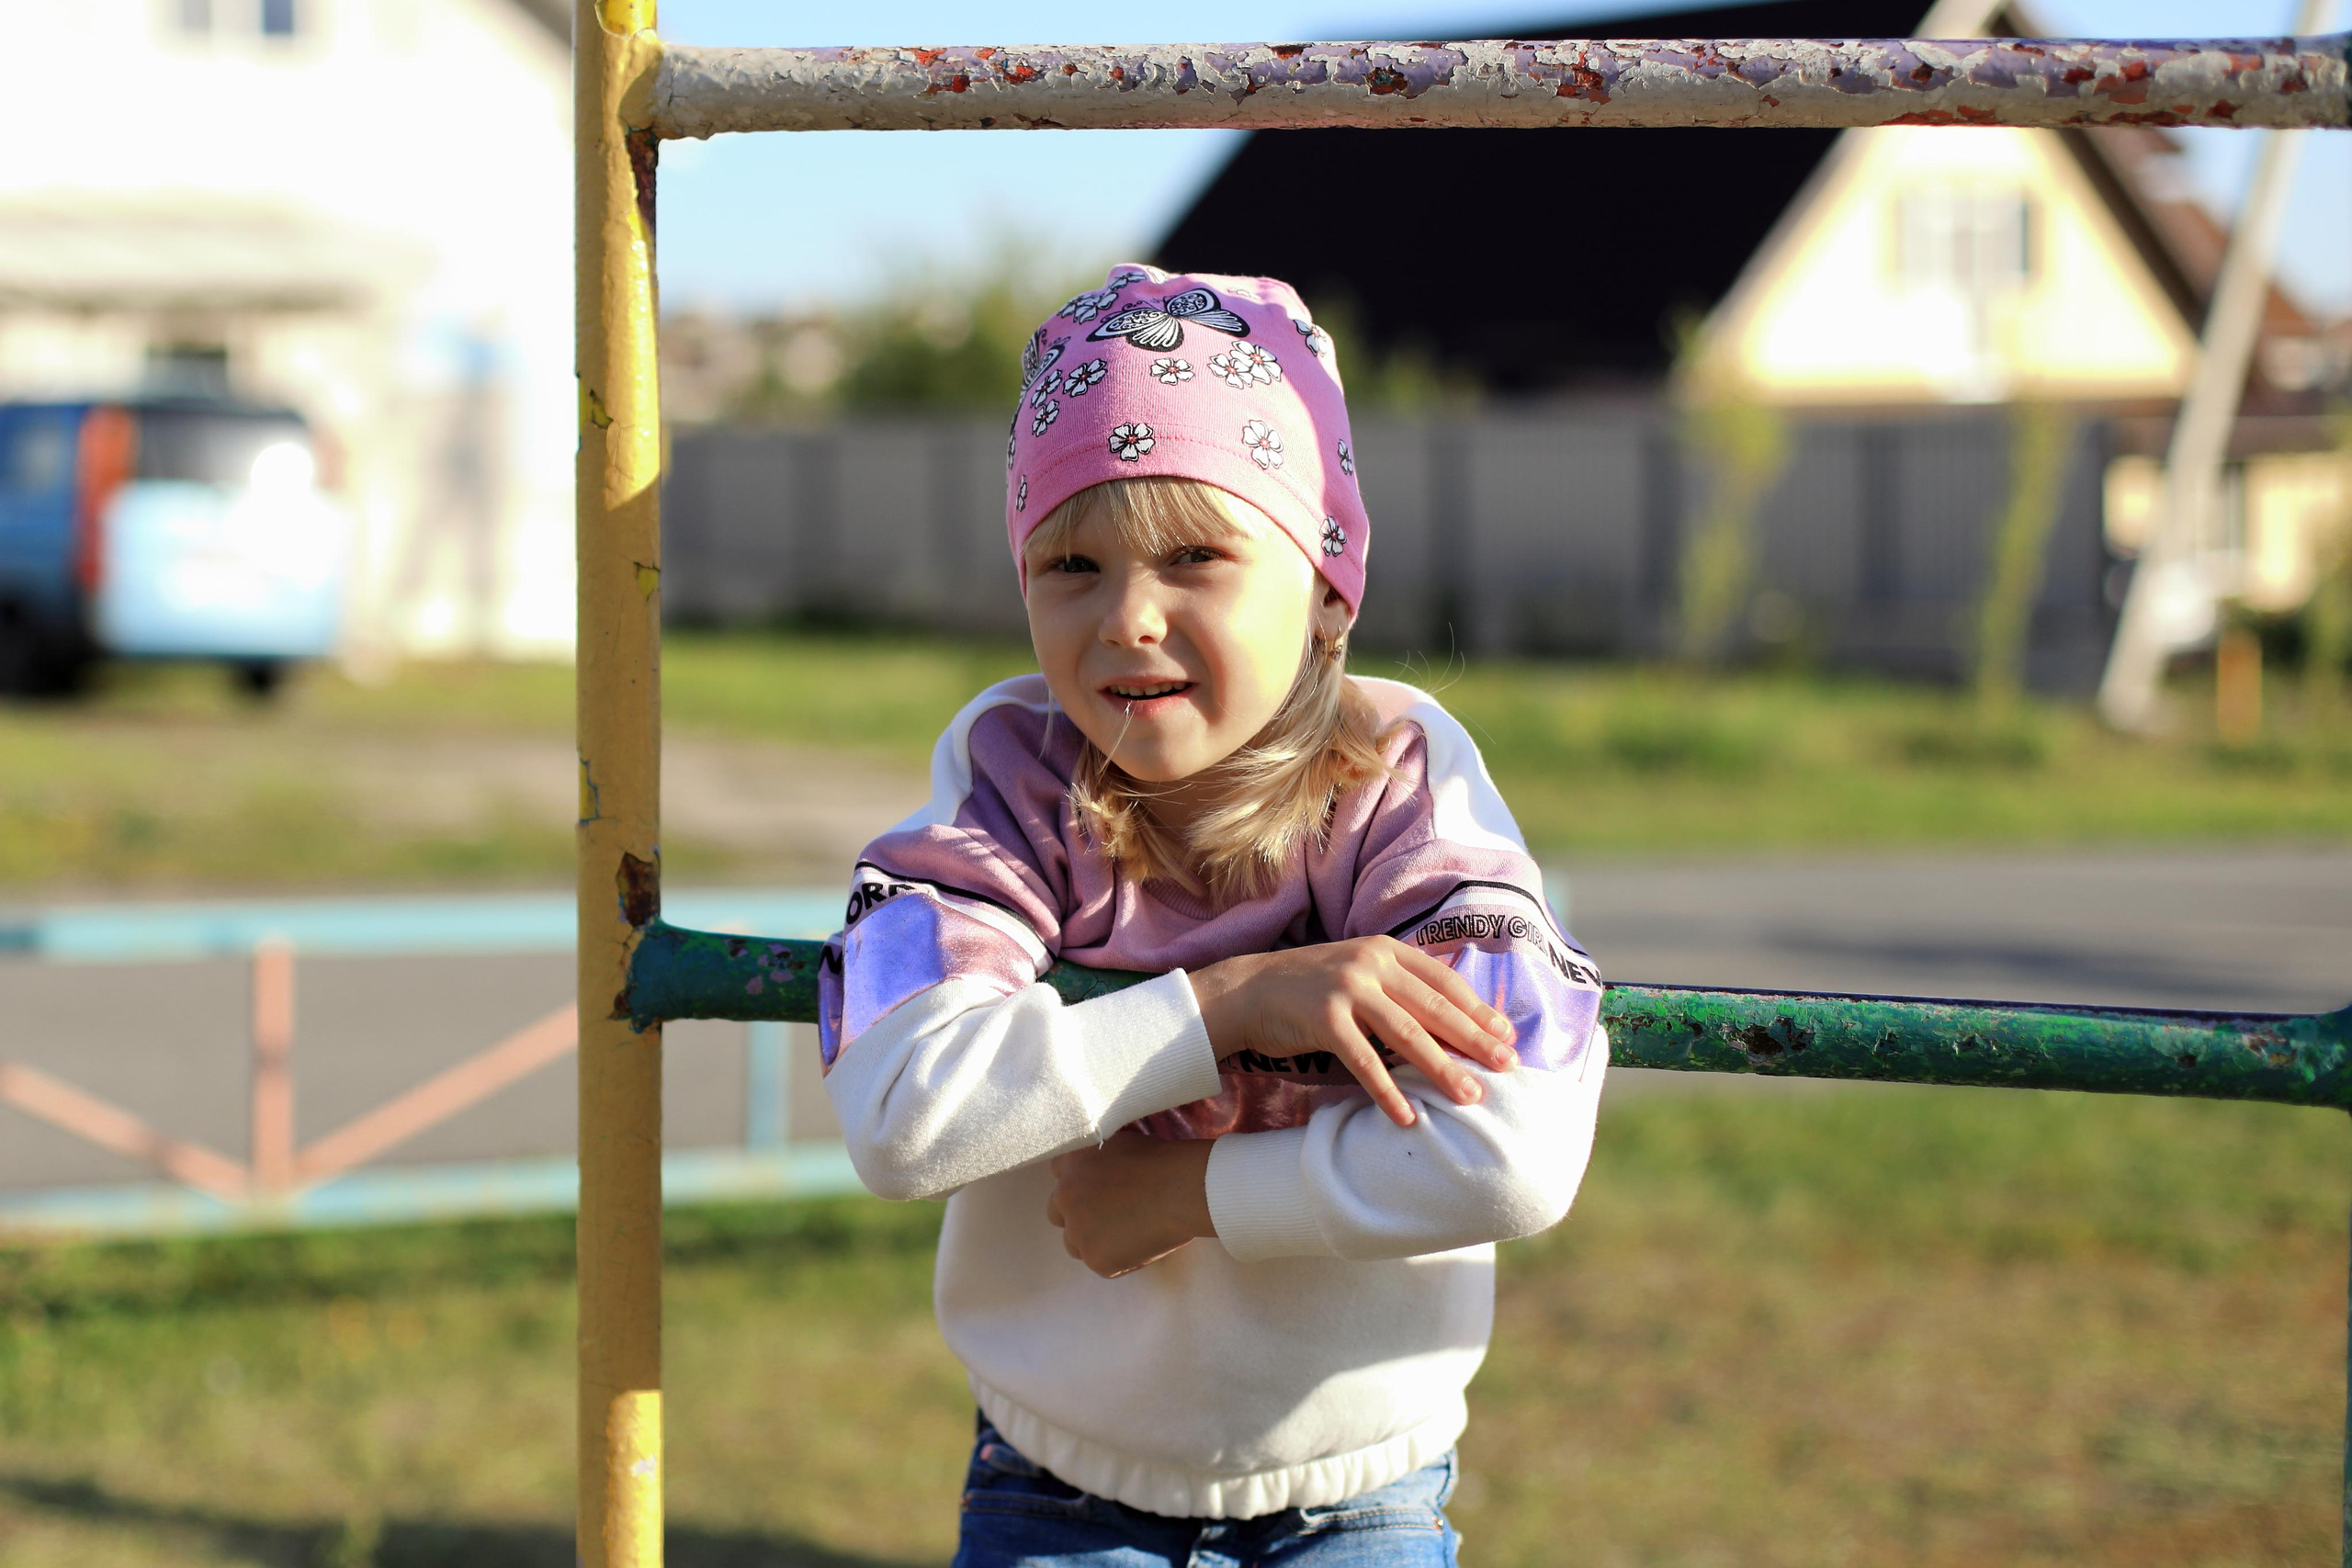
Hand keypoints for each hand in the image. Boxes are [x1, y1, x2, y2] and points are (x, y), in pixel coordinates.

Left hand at [1045, 1129, 1214, 1278]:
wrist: (1180, 1190)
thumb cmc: (1162, 1163)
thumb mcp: (1120, 1144)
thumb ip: (1097, 1159)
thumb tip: (1098, 1174)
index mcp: (1071, 1162)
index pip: (1058, 1174)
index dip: (1079, 1183)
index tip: (1098, 1189)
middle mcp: (1064, 1196)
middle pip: (1057, 1214)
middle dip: (1078, 1217)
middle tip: (1110, 1217)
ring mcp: (1078, 1231)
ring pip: (1075, 1245)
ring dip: (1094, 1241)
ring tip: (1130, 1233)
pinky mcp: (1097, 1259)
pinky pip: (1103, 1265)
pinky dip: (1121, 1260)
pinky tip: (1144, 1245)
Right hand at [1186, 937, 1516, 1127]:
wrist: (1247, 990)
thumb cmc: (1308, 987)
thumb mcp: (1357, 970)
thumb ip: (1397, 985)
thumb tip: (1449, 1017)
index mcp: (1385, 950)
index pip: (1444, 980)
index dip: (1478, 1008)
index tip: (1507, 1034)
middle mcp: (1371, 963)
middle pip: (1435, 1006)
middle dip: (1475, 1039)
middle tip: (1508, 1066)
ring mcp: (1347, 989)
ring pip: (1408, 1034)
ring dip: (1442, 1068)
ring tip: (1470, 1095)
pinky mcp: (1323, 1019)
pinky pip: (1365, 1062)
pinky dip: (1388, 1091)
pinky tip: (1407, 1115)